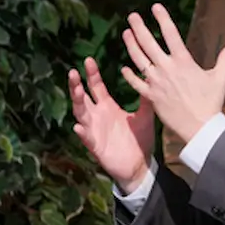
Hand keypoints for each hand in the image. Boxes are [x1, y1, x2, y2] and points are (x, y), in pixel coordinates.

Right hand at [69, 57, 153, 191]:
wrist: (140, 164)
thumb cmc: (140, 139)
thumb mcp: (145, 115)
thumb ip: (145, 98)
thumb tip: (150, 77)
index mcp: (107, 107)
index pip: (96, 87)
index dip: (91, 74)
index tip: (88, 59)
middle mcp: (97, 116)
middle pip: (83, 97)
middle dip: (76, 85)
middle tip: (73, 72)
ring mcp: (94, 131)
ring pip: (81, 114)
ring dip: (77, 103)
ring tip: (76, 91)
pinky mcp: (96, 146)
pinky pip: (87, 139)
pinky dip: (82, 133)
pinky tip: (78, 126)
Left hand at [121, 4, 224, 143]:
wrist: (199, 127)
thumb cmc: (211, 102)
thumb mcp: (221, 78)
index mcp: (183, 61)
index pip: (171, 34)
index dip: (162, 18)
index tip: (155, 6)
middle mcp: (167, 68)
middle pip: (148, 43)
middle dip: (139, 27)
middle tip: (132, 16)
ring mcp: (156, 82)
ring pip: (139, 59)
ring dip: (131, 45)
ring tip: (125, 33)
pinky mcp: (151, 96)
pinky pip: (136, 83)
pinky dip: (129, 74)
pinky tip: (124, 67)